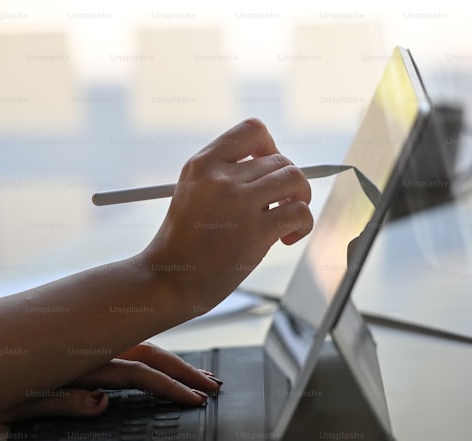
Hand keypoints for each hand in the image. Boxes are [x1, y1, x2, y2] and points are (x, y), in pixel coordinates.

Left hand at [0, 342, 221, 421]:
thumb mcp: (21, 401)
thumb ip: (63, 401)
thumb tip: (102, 403)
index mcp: (81, 360)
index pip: (138, 374)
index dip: (171, 387)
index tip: (197, 400)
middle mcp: (89, 345)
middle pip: (149, 354)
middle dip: (183, 371)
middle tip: (213, 386)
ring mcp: (87, 342)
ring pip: (140, 347)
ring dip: (170, 362)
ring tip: (197, 375)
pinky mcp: (81, 344)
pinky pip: (124, 346)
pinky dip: (149, 356)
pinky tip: (161, 363)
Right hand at [140, 118, 313, 316]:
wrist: (168, 281)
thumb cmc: (182, 244)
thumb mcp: (191, 193)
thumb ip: (224, 176)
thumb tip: (273, 169)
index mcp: (202, 164)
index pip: (252, 130)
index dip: (270, 146)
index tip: (268, 167)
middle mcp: (220, 178)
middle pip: (279, 159)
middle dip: (287, 183)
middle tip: (279, 204)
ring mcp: (239, 203)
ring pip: (295, 179)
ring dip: (300, 198)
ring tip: (287, 218)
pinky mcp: (256, 231)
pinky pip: (299, 212)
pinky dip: (303, 224)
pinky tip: (287, 238)